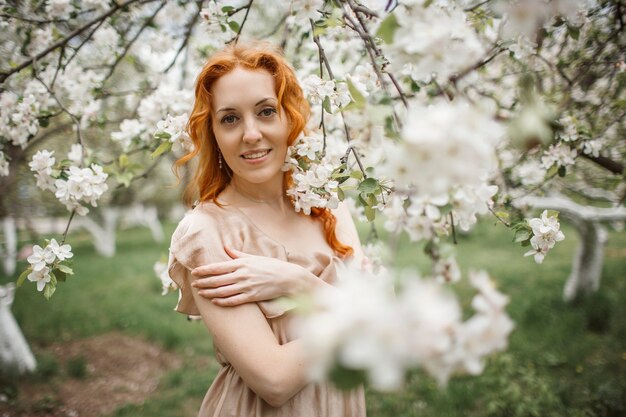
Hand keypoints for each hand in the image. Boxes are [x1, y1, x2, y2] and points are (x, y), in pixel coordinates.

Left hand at [191, 247, 311, 306]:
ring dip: (210, 292)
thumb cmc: (271, 266)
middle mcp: (242, 275)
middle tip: (193, 285)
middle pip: (217, 280)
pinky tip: (215, 301)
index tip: (195, 272)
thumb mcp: (254, 257)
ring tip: (201, 293)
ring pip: (223, 291)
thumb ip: (238, 254)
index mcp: (242, 263)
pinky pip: (234, 300)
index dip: (204, 270)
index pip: (218, 267)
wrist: (288, 278)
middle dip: (203, 282)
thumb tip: (226, 247)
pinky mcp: (252, 296)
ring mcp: (247, 286)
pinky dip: (223, 301)